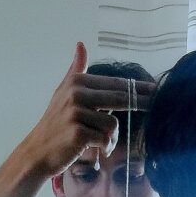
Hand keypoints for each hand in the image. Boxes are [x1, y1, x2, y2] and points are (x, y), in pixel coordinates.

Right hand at [21, 41, 154, 177]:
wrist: (38, 151)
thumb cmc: (54, 124)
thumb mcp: (62, 93)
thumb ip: (75, 70)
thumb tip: (81, 44)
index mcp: (76, 82)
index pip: (114, 84)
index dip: (137, 87)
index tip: (156, 89)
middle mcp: (76, 94)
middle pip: (119, 98)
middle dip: (141, 101)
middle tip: (157, 103)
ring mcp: (76, 114)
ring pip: (113, 124)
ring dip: (112, 137)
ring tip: (100, 142)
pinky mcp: (79, 134)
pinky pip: (105, 139)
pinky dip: (105, 147)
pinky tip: (95, 149)